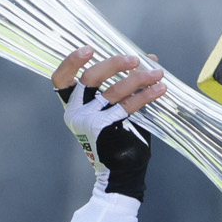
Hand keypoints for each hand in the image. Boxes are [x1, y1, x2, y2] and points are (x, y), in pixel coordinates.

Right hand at [52, 45, 164, 201]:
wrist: (122, 172)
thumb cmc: (120, 138)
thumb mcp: (119, 107)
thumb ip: (129, 83)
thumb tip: (150, 58)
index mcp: (74, 105)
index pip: (61, 80)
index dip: (71, 62)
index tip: (89, 49)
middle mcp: (76, 112)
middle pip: (89, 78)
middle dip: (114, 63)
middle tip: (135, 59)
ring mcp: (88, 120)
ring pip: (113, 90)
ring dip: (139, 78)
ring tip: (158, 74)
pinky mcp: (104, 128)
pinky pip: (127, 105)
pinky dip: (146, 95)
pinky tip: (160, 89)